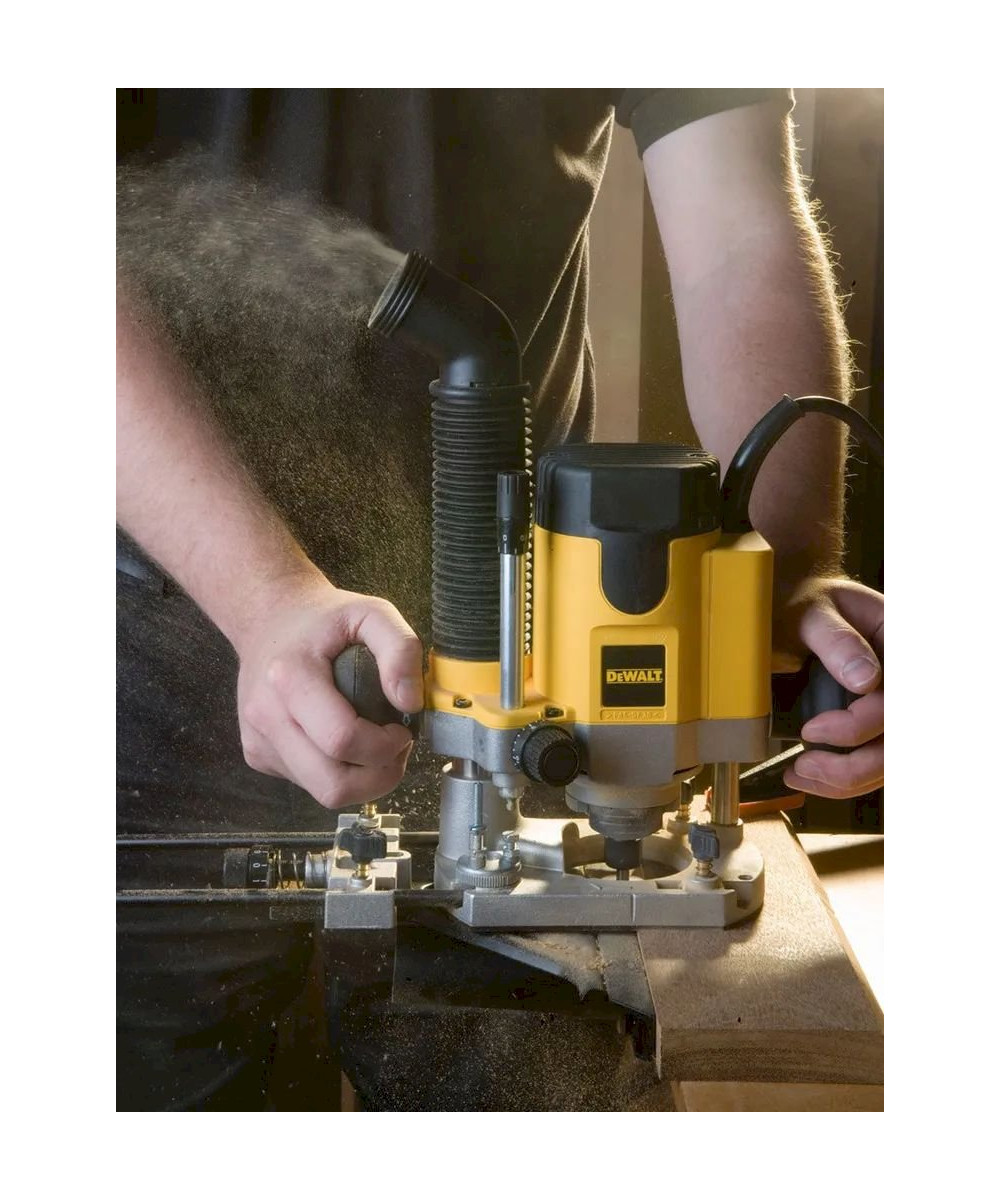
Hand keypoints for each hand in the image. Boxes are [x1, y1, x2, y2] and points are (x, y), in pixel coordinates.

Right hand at [233, 574, 423, 808]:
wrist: (268, 617)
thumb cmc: (323, 620)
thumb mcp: (372, 613)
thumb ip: (400, 650)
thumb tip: (410, 703)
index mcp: (290, 676)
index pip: (342, 740)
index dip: (385, 747)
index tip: (402, 730)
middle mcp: (266, 714)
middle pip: (332, 785)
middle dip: (378, 778)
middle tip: (395, 750)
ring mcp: (258, 739)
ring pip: (321, 792)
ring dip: (360, 781)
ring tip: (374, 747)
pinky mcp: (257, 754)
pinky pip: (307, 783)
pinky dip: (335, 772)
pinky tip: (343, 743)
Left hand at [777, 577, 883, 799]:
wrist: (795, 599)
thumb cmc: (804, 599)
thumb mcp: (813, 611)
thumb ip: (837, 639)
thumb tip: (866, 679)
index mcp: (900, 644)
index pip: (898, 702)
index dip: (860, 725)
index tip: (812, 729)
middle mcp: (902, 678)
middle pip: (900, 742)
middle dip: (854, 766)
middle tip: (804, 765)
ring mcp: (890, 702)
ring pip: (889, 760)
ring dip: (847, 779)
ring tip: (800, 774)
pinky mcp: (874, 720)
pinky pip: (873, 760)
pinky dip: (844, 777)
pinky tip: (810, 775)